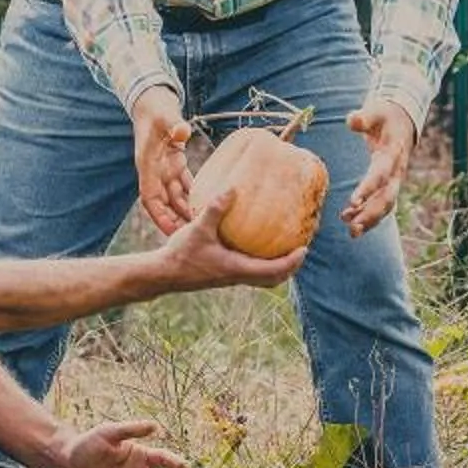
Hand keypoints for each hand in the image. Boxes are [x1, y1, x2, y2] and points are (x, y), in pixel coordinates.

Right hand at [130, 85, 194, 235]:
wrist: (152, 102)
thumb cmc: (157, 109)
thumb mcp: (164, 116)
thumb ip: (173, 124)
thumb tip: (182, 130)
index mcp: (147, 165)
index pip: (150, 198)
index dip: (159, 216)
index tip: (169, 231)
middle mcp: (154, 171)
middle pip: (163, 203)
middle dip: (174, 221)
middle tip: (191, 238)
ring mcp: (163, 168)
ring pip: (174, 197)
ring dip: (185, 211)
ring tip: (202, 226)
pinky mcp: (172, 164)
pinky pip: (183, 184)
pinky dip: (193, 195)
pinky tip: (207, 204)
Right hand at [153, 188, 308, 291]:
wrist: (163, 274)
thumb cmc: (181, 254)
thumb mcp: (198, 228)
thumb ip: (215, 209)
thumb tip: (232, 187)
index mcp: (237, 269)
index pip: (274, 270)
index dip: (292, 261)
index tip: (304, 249)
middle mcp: (237, 276)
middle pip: (273, 279)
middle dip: (289, 268)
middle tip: (299, 251)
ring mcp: (230, 278)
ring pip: (262, 278)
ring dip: (276, 268)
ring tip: (282, 251)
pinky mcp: (222, 275)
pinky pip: (249, 273)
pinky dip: (260, 264)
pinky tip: (252, 247)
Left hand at [342, 102, 416, 236]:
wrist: (403, 120)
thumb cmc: (385, 116)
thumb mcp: (377, 111)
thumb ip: (364, 117)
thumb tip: (352, 120)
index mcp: (393, 153)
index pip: (380, 174)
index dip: (368, 188)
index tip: (353, 201)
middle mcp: (397, 171)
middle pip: (387, 197)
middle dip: (370, 214)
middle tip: (351, 227)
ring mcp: (395, 179)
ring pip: (386, 205)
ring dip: (370, 220)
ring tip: (352, 232)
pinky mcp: (390, 184)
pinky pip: (383, 204)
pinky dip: (370, 215)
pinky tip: (352, 224)